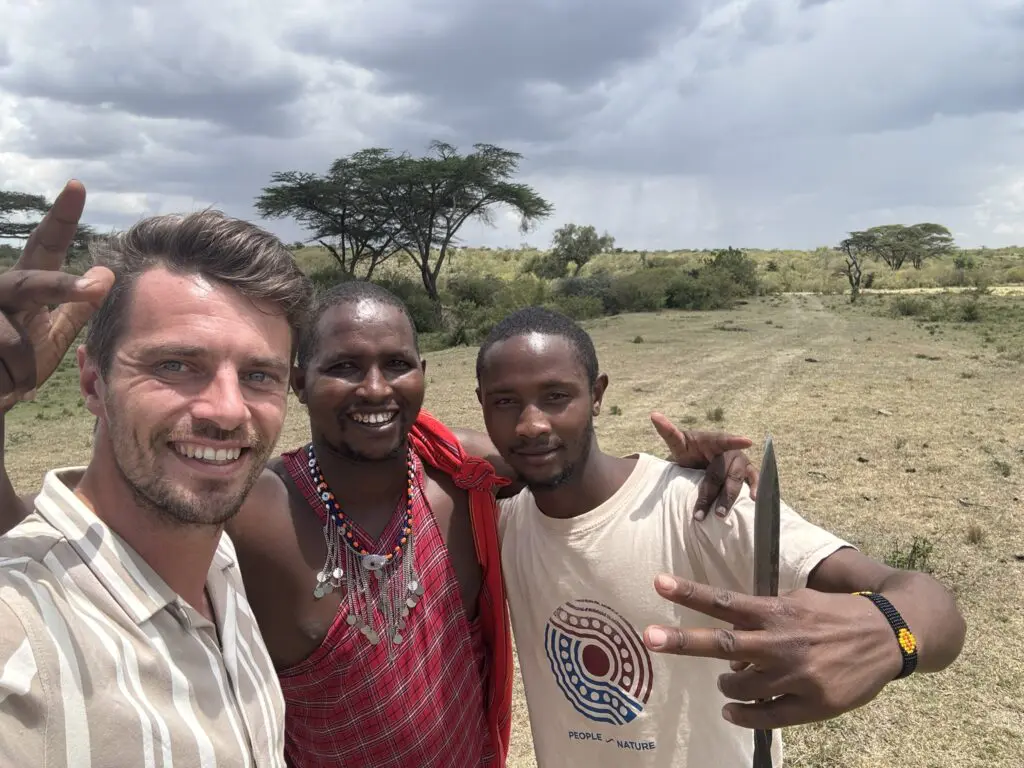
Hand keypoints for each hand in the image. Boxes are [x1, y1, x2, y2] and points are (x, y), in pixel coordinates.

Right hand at [0, 181, 113, 412]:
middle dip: (63, 287)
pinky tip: (3, 385)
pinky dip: (10, 382)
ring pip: (16, 342)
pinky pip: (3, 363)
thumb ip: (76, 308)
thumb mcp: (52, 336)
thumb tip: (106, 274)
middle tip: (96, 286)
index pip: (46, 247)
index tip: (78, 185)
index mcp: (25, 285)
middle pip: (33, 282)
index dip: (61, 217)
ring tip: (16, 379)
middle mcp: (1, 289)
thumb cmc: (17, 366)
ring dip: (22, 369)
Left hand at [641, 575, 903, 728]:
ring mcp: (797, 674)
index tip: (658, 582)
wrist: (893, 635)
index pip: (725, 601)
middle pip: (724, 643)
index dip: (690, 592)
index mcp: (778, 611)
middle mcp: (782, 640)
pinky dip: (743, 714)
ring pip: (740, 685)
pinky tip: (733, 710)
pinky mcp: (814, 703)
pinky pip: (766, 715)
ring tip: (726, 682)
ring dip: (725, 684)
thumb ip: (764, 617)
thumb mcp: (800, 602)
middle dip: (683, 640)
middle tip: (649, 637)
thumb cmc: (836, 617)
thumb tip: (732, 647)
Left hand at [650, 412, 759, 519]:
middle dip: (712, 491)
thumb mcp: (678, 442)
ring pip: (736, 480)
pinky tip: (755, 499)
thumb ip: (668, 431)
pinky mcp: (745, 473)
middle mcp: (730, 451)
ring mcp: (740, 462)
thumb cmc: (690, 450)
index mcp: (714, 440)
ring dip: (728, 498)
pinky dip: (756, 488)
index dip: (735, 441)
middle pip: (722, 472)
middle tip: (703, 510)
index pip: (723, 440)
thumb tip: (654, 415)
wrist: (700, 459)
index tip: (748, 441)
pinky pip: (753, 480)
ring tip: (719, 514)